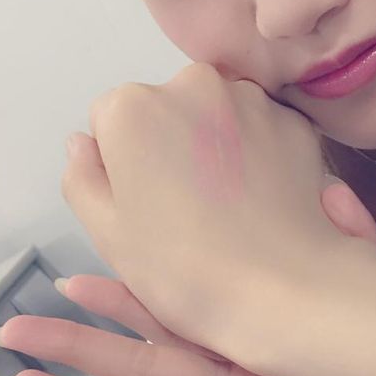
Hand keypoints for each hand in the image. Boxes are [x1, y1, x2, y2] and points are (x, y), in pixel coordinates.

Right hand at [63, 64, 375, 365]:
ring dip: (212, 145)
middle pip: (164, 107)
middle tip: (180, 207)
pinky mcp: (292, 121)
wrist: (280, 290)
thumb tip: (83, 144)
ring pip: (214, 114)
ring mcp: (249, 99)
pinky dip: (255, 153)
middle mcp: (192, 85)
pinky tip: (255, 202)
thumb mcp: (106, 231)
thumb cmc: (185, 268)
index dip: (119, 163)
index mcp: (133, 108)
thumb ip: (82, 175)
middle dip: (167, 143)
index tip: (140, 201)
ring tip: (221, 208)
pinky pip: (259, 127)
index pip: (108, 119)